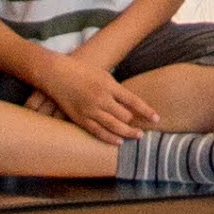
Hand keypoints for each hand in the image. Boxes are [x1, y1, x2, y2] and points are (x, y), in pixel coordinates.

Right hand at [33, 55, 153, 143]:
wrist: (57, 74)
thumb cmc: (82, 72)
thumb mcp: (103, 75)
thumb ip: (116, 90)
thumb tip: (132, 104)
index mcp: (108, 85)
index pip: (133, 101)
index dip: (146, 111)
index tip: (156, 119)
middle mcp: (101, 99)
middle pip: (125, 116)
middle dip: (135, 122)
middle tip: (145, 128)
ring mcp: (90, 110)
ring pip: (114, 127)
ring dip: (128, 133)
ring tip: (137, 136)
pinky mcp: (80, 118)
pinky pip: (98, 132)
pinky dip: (110, 138)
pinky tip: (119, 141)